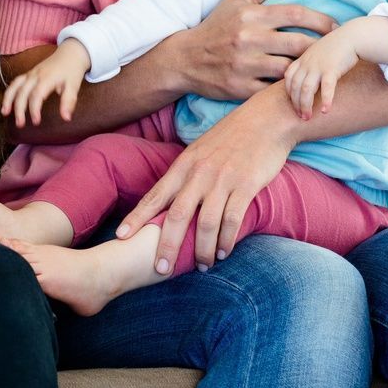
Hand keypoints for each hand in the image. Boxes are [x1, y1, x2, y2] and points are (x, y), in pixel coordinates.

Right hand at [1, 39, 89, 126]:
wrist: (70, 53)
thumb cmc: (72, 70)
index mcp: (47, 78)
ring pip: (15, 85)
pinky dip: (10, 92)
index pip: (36, 95)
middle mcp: (35, 75)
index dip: (34, 109)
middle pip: (22, 92)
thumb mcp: (74, 86)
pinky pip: (16, 82)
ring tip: (4, 112)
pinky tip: (7, 103)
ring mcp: (30, 73)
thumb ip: (69, 102)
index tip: (36, 122)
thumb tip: (66, 118)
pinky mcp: (29, 74)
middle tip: (20, 124)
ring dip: (8, 99)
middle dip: (19, 108)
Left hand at [115, 85, 296, 271]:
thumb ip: (186, 174)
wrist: (267, 119)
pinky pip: (232, 219)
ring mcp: (223, 179)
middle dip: (165, 244)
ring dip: (201, 249)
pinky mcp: (246, 185)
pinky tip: (223, 252)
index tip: (120, 236)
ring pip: (205, 222)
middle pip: (176, 214)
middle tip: (160, 269)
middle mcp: (199, 173)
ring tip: (201, 266)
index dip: (137, 217)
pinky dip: (226, 240)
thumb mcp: (201, 151)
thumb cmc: (232, 136)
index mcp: (184, 164)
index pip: (155, 195)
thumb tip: (171, 199)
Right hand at [169, 0, 335, 100]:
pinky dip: (289, 87)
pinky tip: (301, 84)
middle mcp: (249, 38)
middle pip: (298, 43)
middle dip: (322, 47)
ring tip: (321, 67)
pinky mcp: (242, 88)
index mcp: (251, 15)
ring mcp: (245, 65)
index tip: (335, 26)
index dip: (321, 20)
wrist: (186, 58)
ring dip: (308, 68)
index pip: (296, 14)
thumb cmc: (217, 24)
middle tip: (335, 49)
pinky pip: (274, 90)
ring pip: (290, 68)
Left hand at [283, 28, 359, 118]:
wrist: (353, 36)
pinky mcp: (332, 69)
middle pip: (294, 86)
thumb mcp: (319, 54)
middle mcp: (307, 63)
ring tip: (308, 117)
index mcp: (303, 59)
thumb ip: (312, 65)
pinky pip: (326, 88)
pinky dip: (325, 100)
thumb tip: (311, 81)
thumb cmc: (338, 47)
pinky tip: (326, 111)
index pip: (288, 78)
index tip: (294, 105)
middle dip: (296, 104)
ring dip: (306, 105)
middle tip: (301, 117)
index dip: (289, 93)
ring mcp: (318, 66)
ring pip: (305, 89)